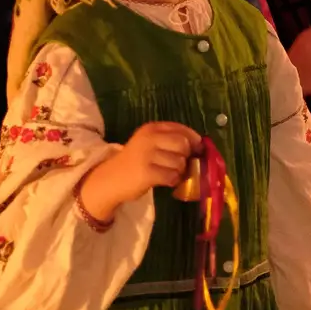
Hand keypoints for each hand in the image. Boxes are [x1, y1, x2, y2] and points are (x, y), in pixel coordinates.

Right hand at [78, 121, 201, 223]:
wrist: (110, 179)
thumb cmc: (134, 161)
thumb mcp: (149, 143)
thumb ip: (170, 140)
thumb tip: (199, 147)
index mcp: (151, 128)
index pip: (181, 129)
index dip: (194, 139)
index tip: (197, 149)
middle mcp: (149, 138)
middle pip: (183, 144)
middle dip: (186, 156)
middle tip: (179, 164)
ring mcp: (147, 155)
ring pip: (179, 162)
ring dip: (179, 171)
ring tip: (168, 173)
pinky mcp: (147, 173)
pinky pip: (172, 176)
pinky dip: (172, 181)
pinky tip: (165, 181)